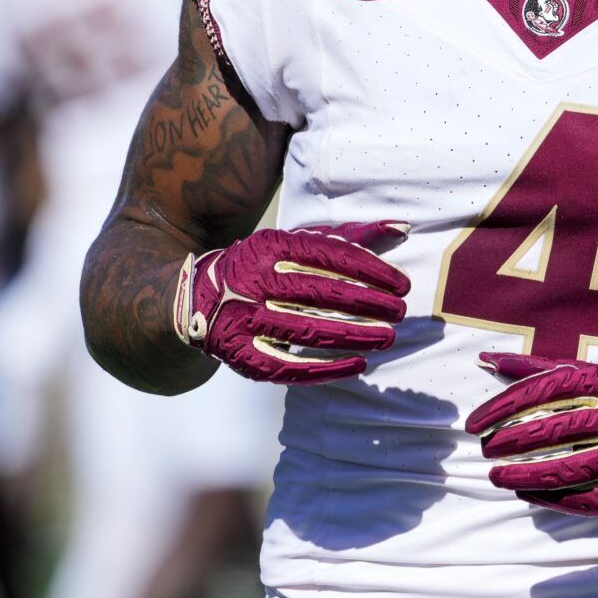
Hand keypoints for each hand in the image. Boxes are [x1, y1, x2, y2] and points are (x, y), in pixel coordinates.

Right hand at [173, 221, 409, 384]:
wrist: (195, 297)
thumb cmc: (264, 266)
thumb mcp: (296, 242)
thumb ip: (349, 237)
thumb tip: (402, 228)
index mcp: (271, 246)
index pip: (330, 256)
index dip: (371, 271)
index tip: (402, 284)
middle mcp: (254, 281)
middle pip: (321, 293)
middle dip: (368, 303)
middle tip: (400, 312)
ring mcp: (244, 319)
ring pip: (307, 330)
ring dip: (354, 335)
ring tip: (388, 337)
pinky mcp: (241, 354)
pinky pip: (288, 367)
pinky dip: (326, 369)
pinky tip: (358, 364)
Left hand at [465, 352, 597, 518]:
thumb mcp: (585, 373)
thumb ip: (534, 367)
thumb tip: (485, 359)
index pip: (545, 390)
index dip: (505, 406)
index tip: (475, 423)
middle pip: (555, 430)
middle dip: (512, 442)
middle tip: (486, 450)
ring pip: (569, 469)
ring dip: (526, 476)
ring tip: (497, 477)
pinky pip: (588, 498)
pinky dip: (553, 499)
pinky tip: (526, 493)